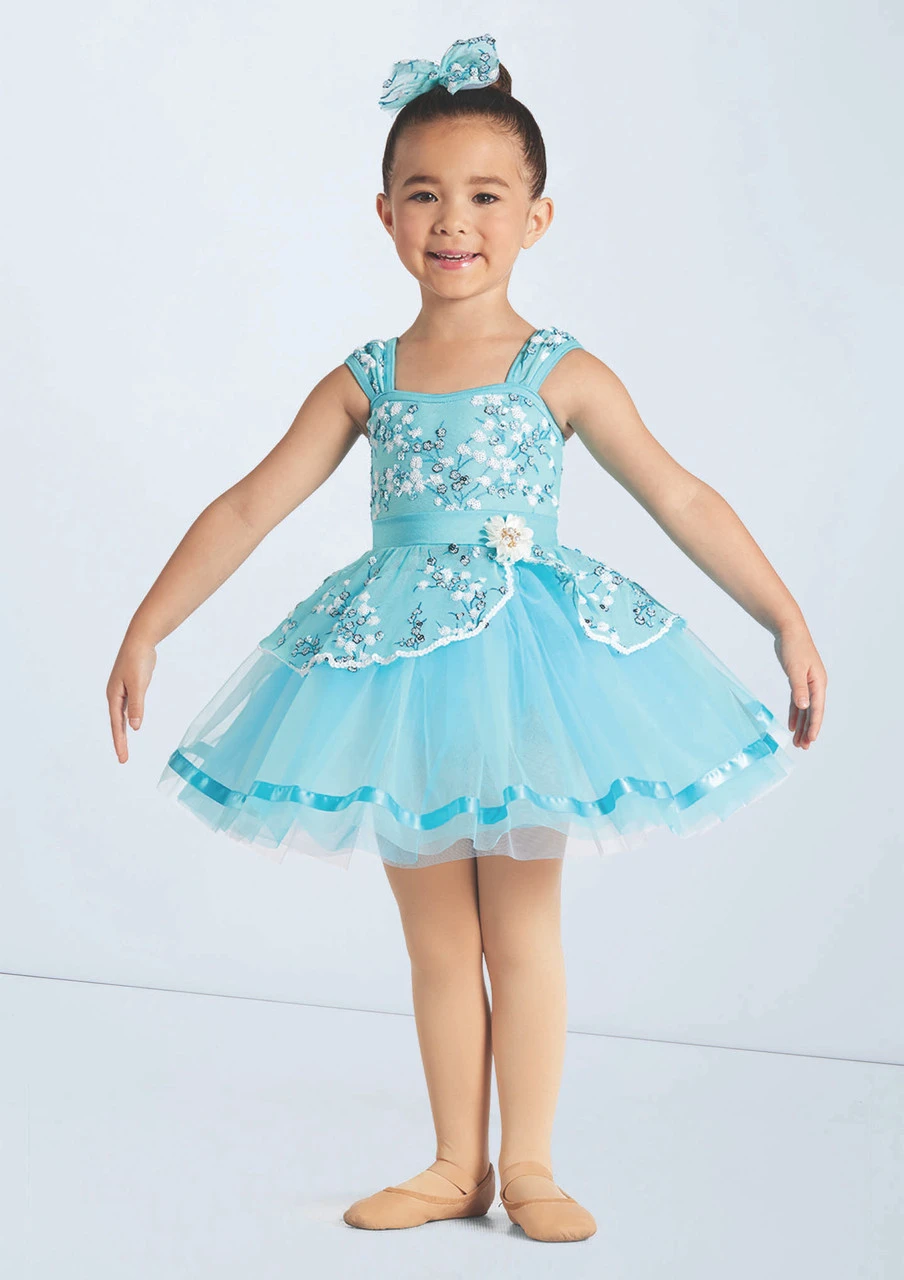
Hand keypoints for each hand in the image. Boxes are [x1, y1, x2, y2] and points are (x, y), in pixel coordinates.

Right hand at [107, 638, 157, 762]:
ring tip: (124, 746)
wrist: (139, 641)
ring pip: (121, 716)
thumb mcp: (138, 685)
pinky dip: (129, 717)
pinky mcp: (129, 686)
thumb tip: (134, 727)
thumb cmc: (137, 661)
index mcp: (114, 696)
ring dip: (122, 731)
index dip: (119, 742)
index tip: (122, 757)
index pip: (116, 725)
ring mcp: (121, 691)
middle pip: (116, 723)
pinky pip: (128, 707)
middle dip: (120, 741)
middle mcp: (115, 695)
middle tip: (123, 758)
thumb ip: (137, 706)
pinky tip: (131, 722)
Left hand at [773, 623, 825, 748]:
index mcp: (818, 683)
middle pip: (812, 712)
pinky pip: (798, 701)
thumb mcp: (795, 669)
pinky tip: (792, 725)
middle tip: (803, 747)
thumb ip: (799, 688)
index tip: (811, 740)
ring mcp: (808, 683)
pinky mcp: (798, 680)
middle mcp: (815, 685)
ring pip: (805, 709)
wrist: (789, 631)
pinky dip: (795, 713)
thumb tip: (804, 706)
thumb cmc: (793, 647)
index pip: (817, 709)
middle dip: (808, 730)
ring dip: (801, 725)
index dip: (814, 726)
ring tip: (798, 741)